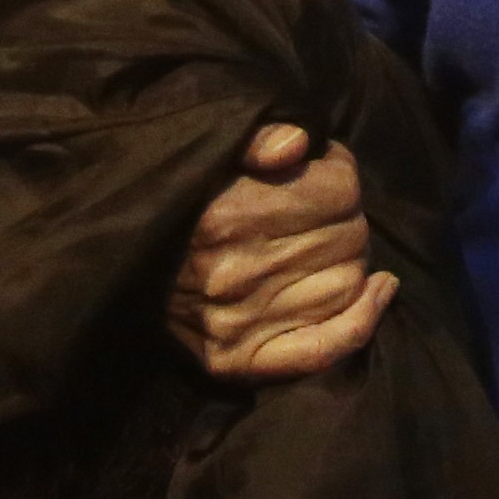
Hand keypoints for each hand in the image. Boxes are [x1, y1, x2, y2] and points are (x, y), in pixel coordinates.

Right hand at [169, 122, 388, 382]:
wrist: (116, 262)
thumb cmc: (175, 200)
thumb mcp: (206, 151)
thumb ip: (254, 136)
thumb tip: (298, 146)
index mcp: (228, 211)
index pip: (340, 187)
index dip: (340, 174)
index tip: (322, 172)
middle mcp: (236, 271)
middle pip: (349, 235)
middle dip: (347, 216)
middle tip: (322, 213)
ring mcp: (239, 323)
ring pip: (346, 283)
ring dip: (351, 261)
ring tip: (326, 249)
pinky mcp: (239, 361)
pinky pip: (325, 347)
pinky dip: (364, 320)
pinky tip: (382, 291)